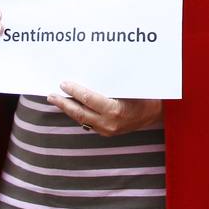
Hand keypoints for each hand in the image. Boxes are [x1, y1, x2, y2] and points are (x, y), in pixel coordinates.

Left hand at [48, 81, 162, 136]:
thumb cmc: (146, 95)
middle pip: (79, 113)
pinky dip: (79, 114)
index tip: (64, 83)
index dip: (74, 91)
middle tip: (51, 95)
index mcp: (115, 110)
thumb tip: (89, 76)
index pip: (88, 99)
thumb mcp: (130, 87)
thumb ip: (110, 85)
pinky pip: (88, 123)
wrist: (158, 113)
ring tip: (57, 101)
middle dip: (63, 103)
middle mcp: (109, 123)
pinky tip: (72, 108)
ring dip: (68, 110)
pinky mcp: (107, 133)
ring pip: (81, 120)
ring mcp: (107, 130)